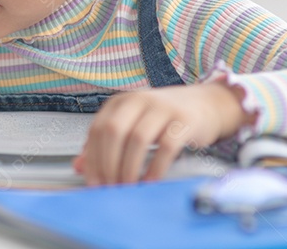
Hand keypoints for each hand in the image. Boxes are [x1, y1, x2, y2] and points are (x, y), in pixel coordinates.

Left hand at [73, 83, 252, 184]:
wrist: (206, 104)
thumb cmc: (165, 118)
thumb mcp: (132, 124)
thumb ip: (105, 143)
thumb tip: (80, 166)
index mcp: (121, 101)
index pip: (97, 129)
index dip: (92, 158)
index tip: (93, 181)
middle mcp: (139, 100)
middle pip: (113, 132)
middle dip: (108, 164)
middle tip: (109, 187)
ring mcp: (162, 108)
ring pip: (137, 139)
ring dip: (129, 168)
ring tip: (127, 187)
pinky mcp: (183, 121)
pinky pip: (166, 147)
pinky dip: (154, 168)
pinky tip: (149, 182)